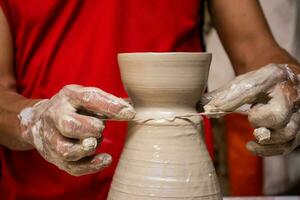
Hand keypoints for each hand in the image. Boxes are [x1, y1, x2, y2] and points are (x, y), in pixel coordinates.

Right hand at [18, 84, 134, 175]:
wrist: (39, 120)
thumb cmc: (73, 108)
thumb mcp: (86, 97)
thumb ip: (107, 102)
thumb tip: (131, 109)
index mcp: (68, 96)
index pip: (89, 99)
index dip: (111, 107)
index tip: (130, 114)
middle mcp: (55, 115)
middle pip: (70, 125)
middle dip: (92, 129)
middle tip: (100, 128)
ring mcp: (51, 138)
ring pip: (66, 150)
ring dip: (87, 148)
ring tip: (95, 141)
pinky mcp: (54, 156)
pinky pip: (72, 166)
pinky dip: (91, 165)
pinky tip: (105, 159)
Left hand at [203, 64, 299, 155]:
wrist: (286, 81)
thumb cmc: (261, 82)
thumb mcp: (243, 82)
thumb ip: (224, 95)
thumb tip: (203, 108)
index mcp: (274, 76)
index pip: (253, 88)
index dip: (232, 100)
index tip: (216, 108)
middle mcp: (292, 94)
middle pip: (277, 116)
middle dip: (259, 121)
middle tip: (252, 118)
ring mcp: (299, 113)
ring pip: (287, 134)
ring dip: (265, 139)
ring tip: (252, 136)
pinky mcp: (299, 129)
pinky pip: (287, 146)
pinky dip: (268, 150)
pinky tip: (253, 146)